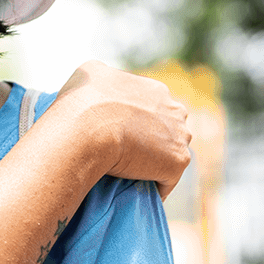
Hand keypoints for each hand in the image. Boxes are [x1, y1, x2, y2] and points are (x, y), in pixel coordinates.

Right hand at [50, 61, 192, 199]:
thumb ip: (102, 76)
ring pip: (170, 153)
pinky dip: (154, 187)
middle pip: (169, 129)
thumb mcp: (89, 72)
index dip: (137, 123)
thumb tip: (97, 82)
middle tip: (126, 155)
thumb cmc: (83, 102)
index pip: (153, 109)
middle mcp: (175, 109)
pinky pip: (167, 179)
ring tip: (131, 175)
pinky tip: (135, 191)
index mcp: (156, 90)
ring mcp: (180, 136)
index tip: (120, 135)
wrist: (88, 129)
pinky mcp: (178, 161)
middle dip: (153, 140)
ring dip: (155, 163)